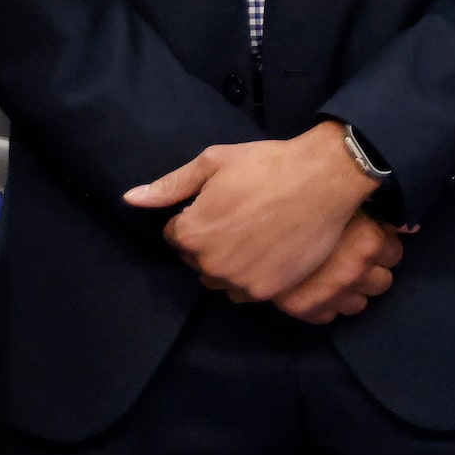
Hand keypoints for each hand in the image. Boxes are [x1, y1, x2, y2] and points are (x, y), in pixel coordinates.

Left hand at [124, 121, 380, 305]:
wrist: (324, 179)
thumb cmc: (268, 165)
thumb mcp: (214, 163)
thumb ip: (170, 186)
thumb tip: (129, 199)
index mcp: (191, 232)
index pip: (175, 235)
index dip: (197, 216)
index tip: (222, 203)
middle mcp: (209, 263)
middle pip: (196, 259)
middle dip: (211, 241)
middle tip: (242, 216)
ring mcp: (239, 280)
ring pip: (220, 278)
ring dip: (229, 261)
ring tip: (256, 234)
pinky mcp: (266, 291)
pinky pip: (245, 291)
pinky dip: (252, 275)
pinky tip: (270, 249)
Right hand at [271, 210, 404, 323]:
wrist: (257, 218)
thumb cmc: (306, 201)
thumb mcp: (347, 201)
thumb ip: (382, 215)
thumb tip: (412, 228)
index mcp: (370, 242)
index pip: (395, 254)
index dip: (383, 247)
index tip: (371, 241)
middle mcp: (356, 270)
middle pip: (383, 283)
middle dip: (372, 272)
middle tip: (355, 260)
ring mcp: (333, 293)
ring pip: (359, 305)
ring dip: (352, 292)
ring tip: (337, 276)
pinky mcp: (307, 309)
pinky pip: (330, 316)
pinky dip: (327, 305)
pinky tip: (319, 288)